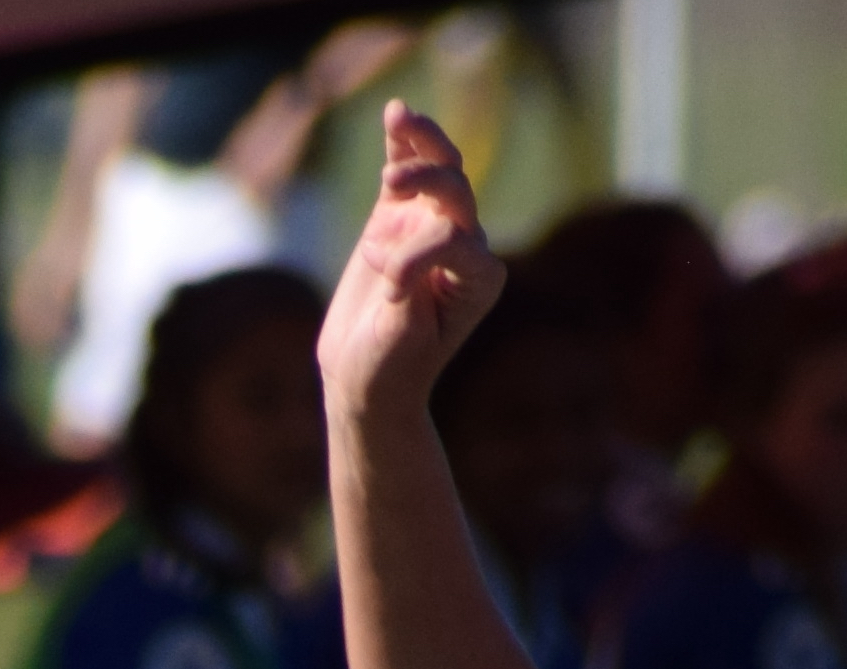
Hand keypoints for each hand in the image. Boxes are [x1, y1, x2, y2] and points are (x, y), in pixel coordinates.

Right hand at [318, 102, 506, 426]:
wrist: (365, 377)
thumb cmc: (389, 366)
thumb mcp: (401, 333)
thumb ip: (409, 287)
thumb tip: (394, 240)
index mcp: (481, 279)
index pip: (458, 239)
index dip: (420, 254)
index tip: (392, 289)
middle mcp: (467, 246)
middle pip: (457, 191)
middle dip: (428, 179)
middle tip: (387, 188)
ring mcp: (433, 226)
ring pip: (440, 169)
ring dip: (423, 141)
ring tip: (398, 117)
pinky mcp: (399, 217)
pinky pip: (407, 168)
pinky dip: (403, 141)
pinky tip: (395, 113)